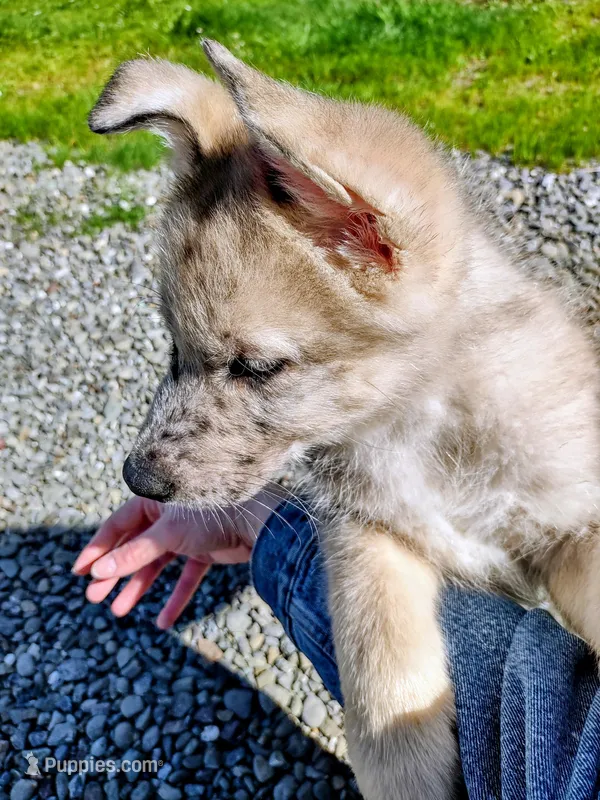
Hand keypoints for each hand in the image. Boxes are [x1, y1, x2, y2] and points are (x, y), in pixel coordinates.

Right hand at [72, 487, 283, 628]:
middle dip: (114, 572)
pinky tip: (163, 621)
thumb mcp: (166, 536)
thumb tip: (99, 571)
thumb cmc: (211, 516)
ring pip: (156, 564)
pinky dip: (175, 597)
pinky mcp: (205, 551)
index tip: (78, 572)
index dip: (98, 549)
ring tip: (118, 611)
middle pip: (134, 547)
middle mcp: (168, 516)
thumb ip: (133, 555)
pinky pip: (185, 577)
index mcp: (154, 502)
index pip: (117, 526)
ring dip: (138, 586)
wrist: (258, 522)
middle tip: (94, 596)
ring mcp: (186, 535)